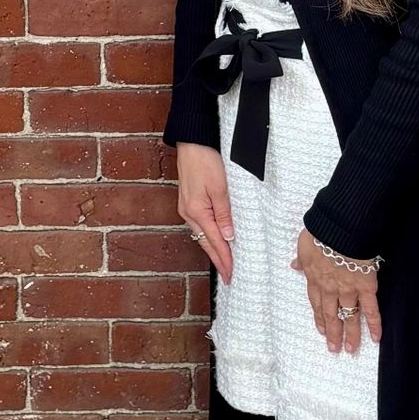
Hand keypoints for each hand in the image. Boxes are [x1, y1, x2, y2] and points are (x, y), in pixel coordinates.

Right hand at [174, 144, 233, 282]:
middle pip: (206, 243)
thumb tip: (228, 237)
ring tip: (225, 262)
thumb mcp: (220, 188)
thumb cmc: (206, 161)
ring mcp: (187, 208)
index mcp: (197, 211)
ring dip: (214, 249)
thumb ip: (225, 213)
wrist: (192, 142)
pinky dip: (209, 237)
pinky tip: (216, 240)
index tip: (231, 275)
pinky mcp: (189, 202)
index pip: (215, 242)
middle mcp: (189, 213)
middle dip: (218, 260)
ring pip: (203, 235)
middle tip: (229, 276)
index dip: (224, 260)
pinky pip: (200, 225)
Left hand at [293, 228, 380, 354]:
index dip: (319, 317)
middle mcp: (330, 289)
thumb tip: (294, 265)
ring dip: (350, 335)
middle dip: (332, 333)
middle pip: (331, 315)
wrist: (340, 231)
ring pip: (349, 316)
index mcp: (315, 278)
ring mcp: (348, 290)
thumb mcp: (304, 245)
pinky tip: (376, 338)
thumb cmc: (321, 234)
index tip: (321, 329)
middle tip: (334, 349)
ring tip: (351, 350)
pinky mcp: (365, 288)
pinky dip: (374, 325)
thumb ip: (301, 259)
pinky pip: (371, 309)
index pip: (316, 302)